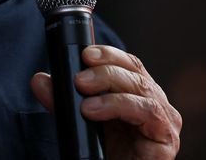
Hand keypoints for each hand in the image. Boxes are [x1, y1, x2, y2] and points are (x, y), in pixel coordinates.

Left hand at [31, 45, 181, 159]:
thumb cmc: (102, 151)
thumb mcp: (80, 120)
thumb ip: (62, 100)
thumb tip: (40, 80)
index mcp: (138, 94)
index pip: (129, 64)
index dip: (108, 54)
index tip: (85, 54)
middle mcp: (155, 105)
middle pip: (135, 73)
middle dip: (104, 71)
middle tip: (78, 80)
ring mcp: (164, 122)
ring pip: (142, 89)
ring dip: (109, 88)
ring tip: (84, 101)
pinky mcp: (165, 141)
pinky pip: (147, 112)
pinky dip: (118, 105)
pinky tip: (95, 111)